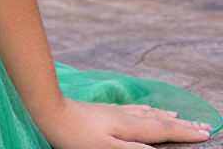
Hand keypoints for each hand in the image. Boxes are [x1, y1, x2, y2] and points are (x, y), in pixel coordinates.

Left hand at [37, 97, 214, 147]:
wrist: (48, 109)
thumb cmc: (74, 135)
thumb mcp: (105, 148)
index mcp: (128, 127)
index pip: (162, 130)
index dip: (184, 132)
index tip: (205, 132)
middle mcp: (124, 116)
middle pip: (158, 120)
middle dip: (181, 124)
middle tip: (203, 125)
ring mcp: (113, 111)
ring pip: (146, 113)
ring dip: (165, 116)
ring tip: (178, 116)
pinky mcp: (103, 110)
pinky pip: (133, 109)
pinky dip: (146, 110)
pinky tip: (144, 109)